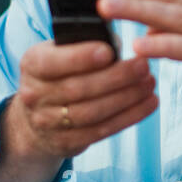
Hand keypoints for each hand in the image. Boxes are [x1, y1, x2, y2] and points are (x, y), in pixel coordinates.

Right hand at [14, 38, 157, 160]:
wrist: (36, 118)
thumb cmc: (59, 73)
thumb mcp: (60, 51)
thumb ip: (84, 41)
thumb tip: (116, 39)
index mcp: (32, 64)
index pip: (52, 62)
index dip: (80, 58)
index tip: (109, 51)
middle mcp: (34, 95)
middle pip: (78, 89)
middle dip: (116, 77)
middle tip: (144, 66)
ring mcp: (47, 123)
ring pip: (92, 112)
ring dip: (127, 98)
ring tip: (150, 83)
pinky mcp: (65, 143)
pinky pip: (101, 131)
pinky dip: (129, 117)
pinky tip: (149, 103)